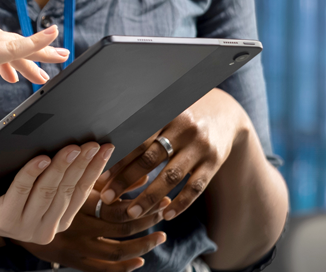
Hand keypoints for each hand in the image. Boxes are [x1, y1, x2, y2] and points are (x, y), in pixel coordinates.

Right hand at [0, 0, 66, 107]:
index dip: (3, 51)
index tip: (12, 69)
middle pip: (4, 39)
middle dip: (27, 55)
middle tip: (49, 65)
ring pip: (12, 45)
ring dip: (36, 57)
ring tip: (52, 67)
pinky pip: (15, 46)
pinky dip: (37, 43)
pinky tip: (53, 40)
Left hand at [0, 142, 113, 244]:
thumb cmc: (3, 191)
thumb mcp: (34, 188)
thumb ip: (54, 178)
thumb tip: (78, 148)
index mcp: (58, 222)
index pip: (82, 193)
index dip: (95, 170)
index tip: (106, 148)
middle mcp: (46, 229)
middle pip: (68, 190)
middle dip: (82, 164)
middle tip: (92, 143)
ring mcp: (26, 227)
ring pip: (48, 190)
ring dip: (62, 166)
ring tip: (72, 147)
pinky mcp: (6, 219)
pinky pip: (22, 189)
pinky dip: (32, 172)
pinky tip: (41, 158)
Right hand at [16, 190, 169, 271]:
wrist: (13, 220)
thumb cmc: (41, 193)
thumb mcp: (68, 180)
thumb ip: (100, 177)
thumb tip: (136, 172)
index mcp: (78, 202)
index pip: (118, 203)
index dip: (141, 199)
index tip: (159, 191)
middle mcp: (79, 226)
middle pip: (123, 226)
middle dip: (148, 218)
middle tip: (165, 209)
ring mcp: (78, 246)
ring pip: (118, 250)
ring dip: (143, 244)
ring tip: (161, 235)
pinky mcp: (75, 260)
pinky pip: (104, 269)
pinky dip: (124, 267)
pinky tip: (140, 261)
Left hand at [96, 89, 249, 222]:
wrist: (226, 113)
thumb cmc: (181, 115)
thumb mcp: (164, 110)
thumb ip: (141, 124)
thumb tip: (106, 144)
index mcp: (165, 113)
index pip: (137, 140)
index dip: (118, 159)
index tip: (100, 176)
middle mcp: (183, 129)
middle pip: (150, 159)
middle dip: (126, 180)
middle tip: (106, 198)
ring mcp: (200, 147)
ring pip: (171, 176)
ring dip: (149, 197)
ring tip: (132, 213)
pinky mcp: (214, 163)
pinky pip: (196, 187)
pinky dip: (181, 203)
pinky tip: (166, 216)